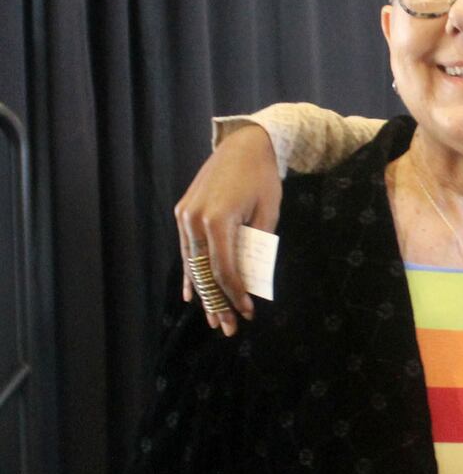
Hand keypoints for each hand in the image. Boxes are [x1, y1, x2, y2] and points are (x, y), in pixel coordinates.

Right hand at [173, 122, 280, 335]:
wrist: (244, 145)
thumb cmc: (263, 178)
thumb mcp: (268, 213)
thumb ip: (257, 246)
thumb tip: (251, 278)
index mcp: (218, 220)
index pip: (225, 269)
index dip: (236, 294)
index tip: (248, 313)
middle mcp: (194, 219)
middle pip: (205, 272)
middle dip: (218, 302)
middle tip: (229, 328)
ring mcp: (184, 215)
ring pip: (192, 263)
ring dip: (203, 293)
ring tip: (213, 318)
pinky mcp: (182, 211)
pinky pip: (186, 249)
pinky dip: (189, 272)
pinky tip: (191, 294)